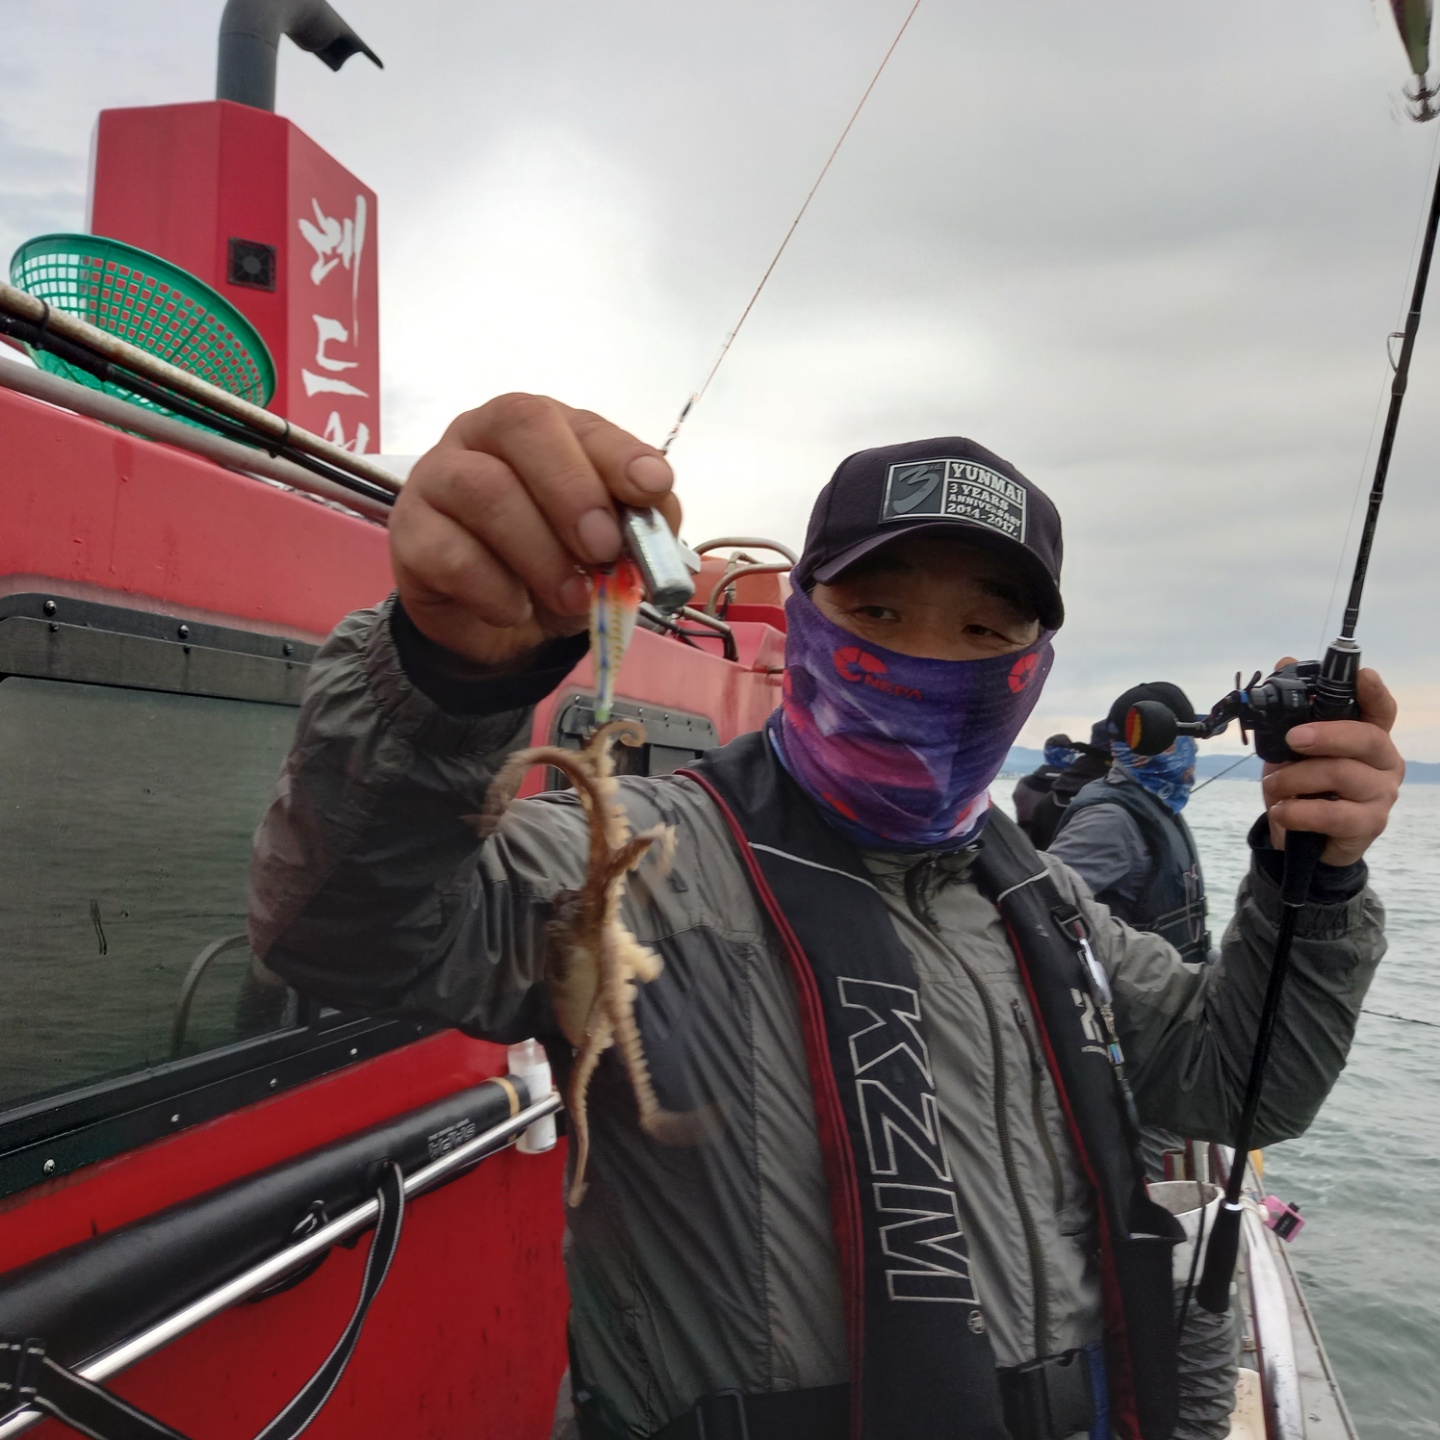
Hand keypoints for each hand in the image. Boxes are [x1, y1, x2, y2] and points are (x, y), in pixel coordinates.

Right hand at [390, 394, 680, 665]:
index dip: (618, 454)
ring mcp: (438, 478)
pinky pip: (450, 554)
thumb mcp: (614, 546)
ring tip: (572, 598)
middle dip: (573, 490)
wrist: (501, 622)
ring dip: (540, 553)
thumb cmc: (559, 563)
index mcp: (541, 428)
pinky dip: (495, 590)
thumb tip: (657, 508)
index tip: (652, 488)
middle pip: (522, 426)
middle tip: (603, 549)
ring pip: (485, 490)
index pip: (577, 420)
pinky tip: (516, 610)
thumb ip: (641, 523)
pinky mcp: (409, 534)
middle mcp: (484, 435)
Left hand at [1263, 661, 1404, 865]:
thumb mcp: (1289, 748)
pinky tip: (1282, 811)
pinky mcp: (1370, 824)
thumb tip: (1284, 662)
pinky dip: (1299, 811)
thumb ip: (1291, 711)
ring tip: (1274, 785)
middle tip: (1292, 739)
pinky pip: (1333, 814)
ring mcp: (1382, 794)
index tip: (1362, 675)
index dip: (1374, 692)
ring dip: (1296, 778)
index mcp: (1368, 736)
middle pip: (1366, 738)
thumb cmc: (1302, 786)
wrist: (1301, 837)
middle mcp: (1384, 762)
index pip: (1381, 709)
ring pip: (1343, 774)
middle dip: (1325, 734)